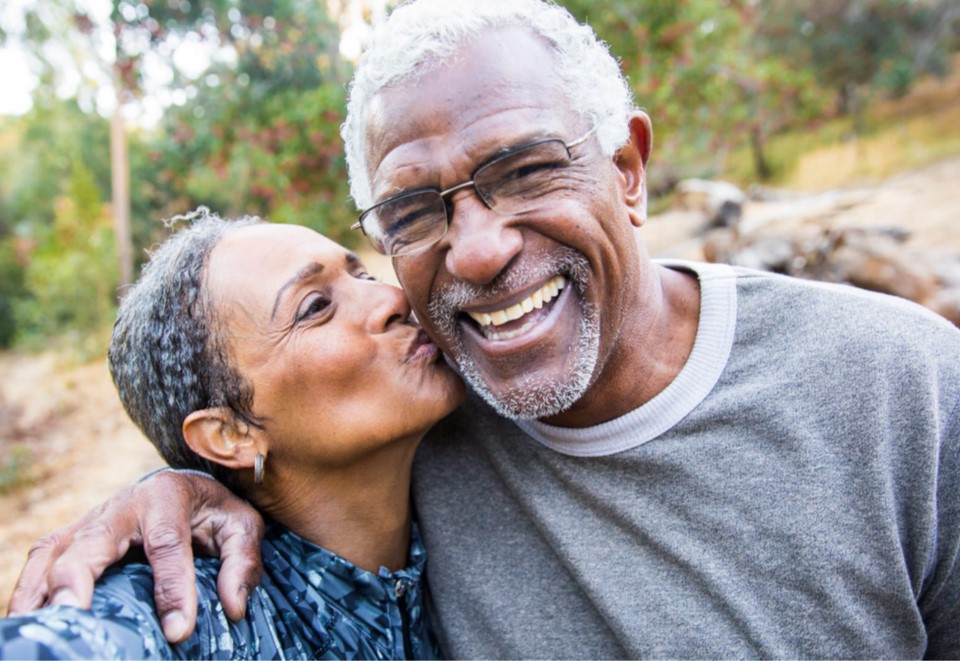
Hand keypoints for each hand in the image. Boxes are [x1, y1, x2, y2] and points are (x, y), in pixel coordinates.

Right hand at [7, 470, 264, 642]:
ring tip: (44, 627)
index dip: (172, 587)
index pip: (167, 543)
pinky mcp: (72, 538)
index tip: (178, 631)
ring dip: (43, 589)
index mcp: (167, 495)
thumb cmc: (213, 511)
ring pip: (55, 551)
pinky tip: (28, 620)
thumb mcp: (241, 526)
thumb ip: (242, 561)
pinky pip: (41, 561)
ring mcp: (91, 521)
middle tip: (76, 615)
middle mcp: (122, 504)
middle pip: (93, 541)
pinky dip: (29, 589)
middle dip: (80, 578)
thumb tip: (234, 607)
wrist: (186, 489)